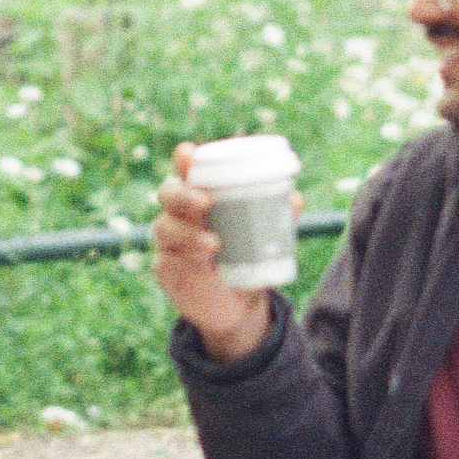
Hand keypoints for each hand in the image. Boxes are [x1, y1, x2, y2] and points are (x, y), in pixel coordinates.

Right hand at [152, 146, 276, 363]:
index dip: (183, 160)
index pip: (187, 173)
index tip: (188, 153)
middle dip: (184, 194)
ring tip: (213, 244)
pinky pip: (165, 258)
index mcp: (201, 198)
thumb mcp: (265, 239)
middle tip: (206, 202)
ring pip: (164, 226)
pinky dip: (182, 257)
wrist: (238, 305)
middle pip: (168, 194)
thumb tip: (294, 199)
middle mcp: (181, 214)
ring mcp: (170, 241)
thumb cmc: (248, 260)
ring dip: (187, 232)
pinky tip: (200, 262)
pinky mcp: (166, 267)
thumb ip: (277, 219)